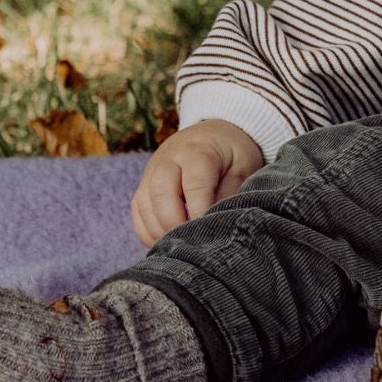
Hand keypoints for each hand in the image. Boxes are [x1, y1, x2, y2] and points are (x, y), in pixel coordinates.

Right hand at [131, 119, 265, 246]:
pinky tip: (165, 244)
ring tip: (180, 247)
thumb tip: (219, 218)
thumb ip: (233, 190)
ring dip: (159, 231)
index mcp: (197, 151)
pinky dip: (147, 231)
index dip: (200, 213)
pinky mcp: (144, 184)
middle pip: (160, 193)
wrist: (212, 134)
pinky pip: (137, 211)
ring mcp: (151, 171)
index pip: (194, 185)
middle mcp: (168, 159)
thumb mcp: (244, 165)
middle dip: (174, 224)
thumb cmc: (232, 152)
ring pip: (144, 204)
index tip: (210, 235)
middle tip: (192, 244)